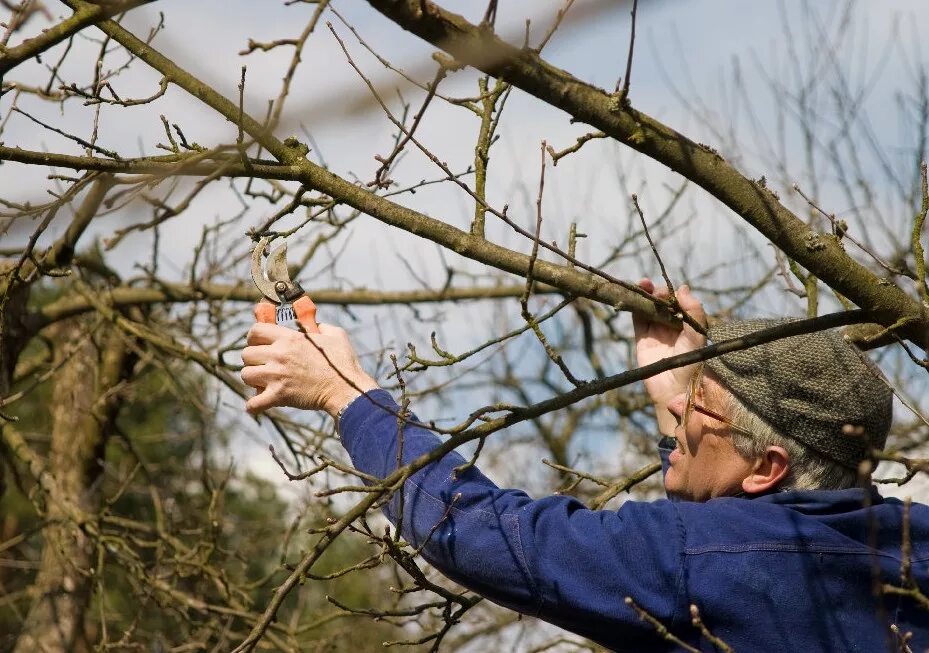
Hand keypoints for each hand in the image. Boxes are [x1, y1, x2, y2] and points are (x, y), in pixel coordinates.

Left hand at [241, 321, 378, 416]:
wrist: (346, 389)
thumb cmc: (343, 362)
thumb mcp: (335, 335)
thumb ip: (321, 327)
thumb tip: (315, 325)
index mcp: (290, 338)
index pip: (255, 330)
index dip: (253, 337)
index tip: (258, 343)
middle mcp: (279, 355)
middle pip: (246, 354)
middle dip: (252, 360)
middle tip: (262, 365)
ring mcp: (277, 376)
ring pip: (246, 375)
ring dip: (253, 379)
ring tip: (262, 382)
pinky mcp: (279, 396)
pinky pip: (253, 403)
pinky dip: (253, 406)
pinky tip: (257, 405)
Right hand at [632, 279, 706, 433]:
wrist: (674, 388)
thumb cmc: (691, 364)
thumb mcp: (698, 336)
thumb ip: (694, 311)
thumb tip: (683, 287)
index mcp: (687, 323)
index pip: (679, 302)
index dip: (673, 293)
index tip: (669, 291)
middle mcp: (672, 325)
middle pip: (662, 302)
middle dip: (658, 292)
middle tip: (655, 290)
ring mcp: (656, 330)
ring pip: (648, 306)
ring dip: (645, 294)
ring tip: (642, 283)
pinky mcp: (642, 337)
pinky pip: (637, 318)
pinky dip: (634, 305)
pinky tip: (632, 294)